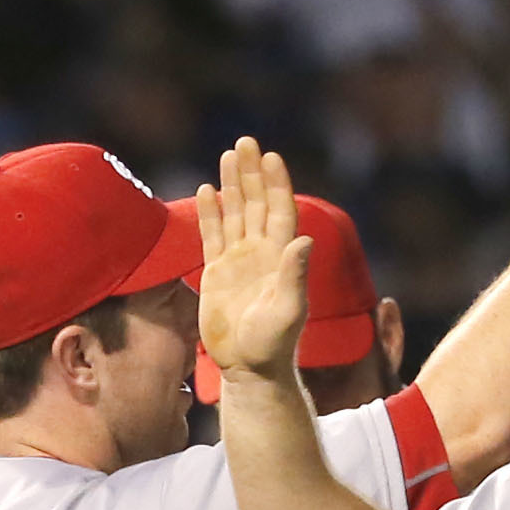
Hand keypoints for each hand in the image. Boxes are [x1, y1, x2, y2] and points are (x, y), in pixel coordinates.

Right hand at [195, 138, 311, 382]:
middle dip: (251, 173)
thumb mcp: (289, 310)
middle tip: (246, 142)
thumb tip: (303, 240)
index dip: (276, 183)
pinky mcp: (217, 273)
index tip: (271, 156)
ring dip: (232, 185)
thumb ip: (294, 275)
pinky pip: (212, 235)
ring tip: (228, 155)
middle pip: (257, 203)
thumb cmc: (273, 343)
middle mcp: (261, 252)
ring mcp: (238, 260)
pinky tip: (206, 191)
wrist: (248, 367)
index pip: (280, 209)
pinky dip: (210, 213)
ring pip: (235, 213)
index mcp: (281, 256)